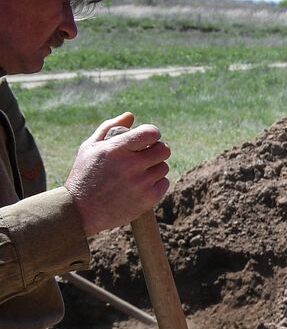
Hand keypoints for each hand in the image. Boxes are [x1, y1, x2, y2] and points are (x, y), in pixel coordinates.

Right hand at [64, 114, 170, 235]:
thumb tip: (131, 116)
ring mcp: (141, 183)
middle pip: (164, 149)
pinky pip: (164, 183)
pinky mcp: (148, 199)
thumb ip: (110, 128)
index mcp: (116, 149)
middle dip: (156, 150)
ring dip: (154, 168)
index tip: (146, 140)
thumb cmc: (84, 175)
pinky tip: (139, 186)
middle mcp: (130, 165)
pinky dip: (155, 183)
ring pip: (164, 167)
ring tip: (137, 173)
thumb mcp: (89, 148)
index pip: (151, 132)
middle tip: (145, 156)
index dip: (152, 134)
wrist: (80, 211)